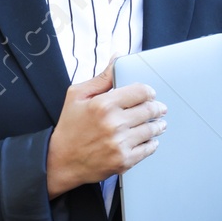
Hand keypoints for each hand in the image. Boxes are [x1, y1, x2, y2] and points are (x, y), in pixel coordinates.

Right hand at [45, 63, 163, 197]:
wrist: (61, 162)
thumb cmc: (69, 128)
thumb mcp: (77, 96)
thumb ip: (101, 78)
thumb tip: (116, 58)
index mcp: (103, 104)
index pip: (140, 92)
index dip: (149, 92)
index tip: (150, 94)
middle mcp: (114, 124)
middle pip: (149, 110)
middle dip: (157, 108)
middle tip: (160, 109)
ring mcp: (120, 144)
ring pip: (151, 130)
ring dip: (158, 125)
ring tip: (159, 124)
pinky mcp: (124, 161)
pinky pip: (148, 149)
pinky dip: (152, 143)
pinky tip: (150, 140)